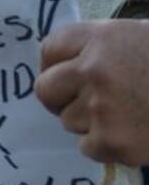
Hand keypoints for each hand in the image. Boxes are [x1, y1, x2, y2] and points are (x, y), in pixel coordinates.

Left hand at [36, 20, 148, 165]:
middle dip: (61, 98)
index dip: (54, 64)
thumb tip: (70, 64)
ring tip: (131, 113)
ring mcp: (100, 107)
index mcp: (104, 37)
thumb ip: (106, 48)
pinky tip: (137, 132)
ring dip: (92, 122)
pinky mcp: (110, 141)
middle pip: (45, 89)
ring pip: (69, 121)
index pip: (50, 48)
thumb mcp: (144, 38)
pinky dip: (108, 146)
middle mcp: (95, 69)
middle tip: (88, 101)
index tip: (64, 73)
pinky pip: (88, 147)